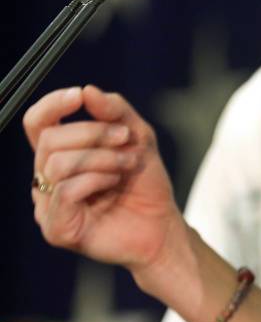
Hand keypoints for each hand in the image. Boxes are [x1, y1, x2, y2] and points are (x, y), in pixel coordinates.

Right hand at [24, 85, 181, 272]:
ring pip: (57, 164)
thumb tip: (86, 91)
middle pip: (49, 139)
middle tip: (125, 138)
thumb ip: (113, 110)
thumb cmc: (144, 182)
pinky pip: (65, 192)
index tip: (78, 96)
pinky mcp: (56, 229)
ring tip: (127, 164)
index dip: (51, 105)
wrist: (162, 224)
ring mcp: (48, 205)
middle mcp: (47, 179)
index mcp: (60, 154)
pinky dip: (95, 179)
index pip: (37, 123)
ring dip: (100, 157)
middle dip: (93, 133)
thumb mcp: (136, 134)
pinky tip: (114, 182)